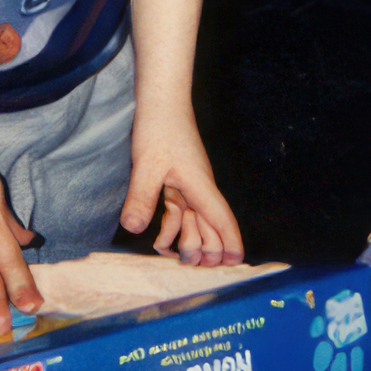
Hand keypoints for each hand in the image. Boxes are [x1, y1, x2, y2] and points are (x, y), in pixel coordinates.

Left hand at [122, 112, 243, 266]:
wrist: (161, 103)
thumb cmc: (159, 129)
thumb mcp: (147, 165)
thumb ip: (142, 197)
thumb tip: (133, 228)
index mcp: (200, 186)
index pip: (221, 218)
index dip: (230, 241)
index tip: (237, 263)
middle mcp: (200, 188)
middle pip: (211, 225)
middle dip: (208, 248)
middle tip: (195, 268)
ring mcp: (189, 185)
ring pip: (196, 220)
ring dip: (188, 239)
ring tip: (176, 259)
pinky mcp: (177, 181)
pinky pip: (180, 210)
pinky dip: (173, 226)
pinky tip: (160, 240)